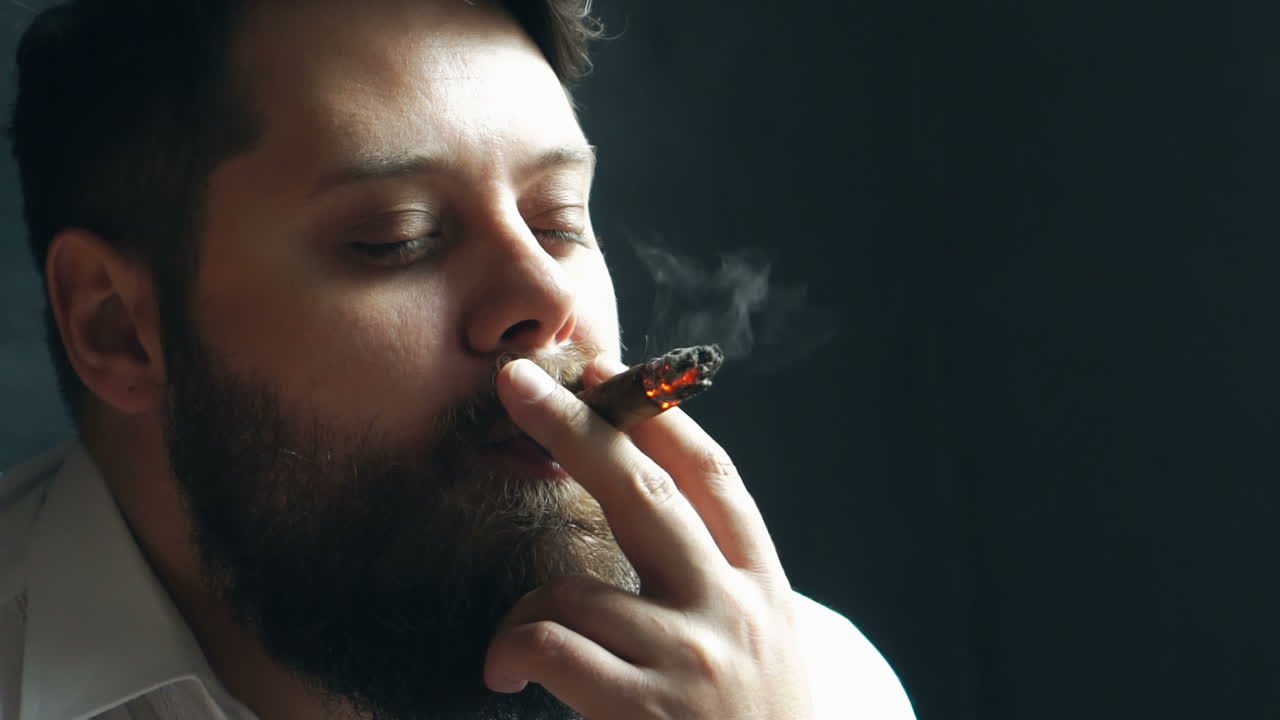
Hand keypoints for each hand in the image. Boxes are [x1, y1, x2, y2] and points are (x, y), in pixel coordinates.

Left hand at [484, 357, 813, 718]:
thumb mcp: (761, 649)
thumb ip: (714, 585)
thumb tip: (638, 505)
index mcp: (762, 586)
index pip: (714, 478)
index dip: (658, 417)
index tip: (608, 369)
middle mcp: (733, 610)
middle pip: (645, 492)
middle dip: (575, 426)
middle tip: (516, 380)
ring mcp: (692, 660)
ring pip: (577, 585)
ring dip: (528, 606)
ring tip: (511, 646)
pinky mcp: (648, 712)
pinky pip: (552, 645)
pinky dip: (512, 649)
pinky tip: (500, 671)